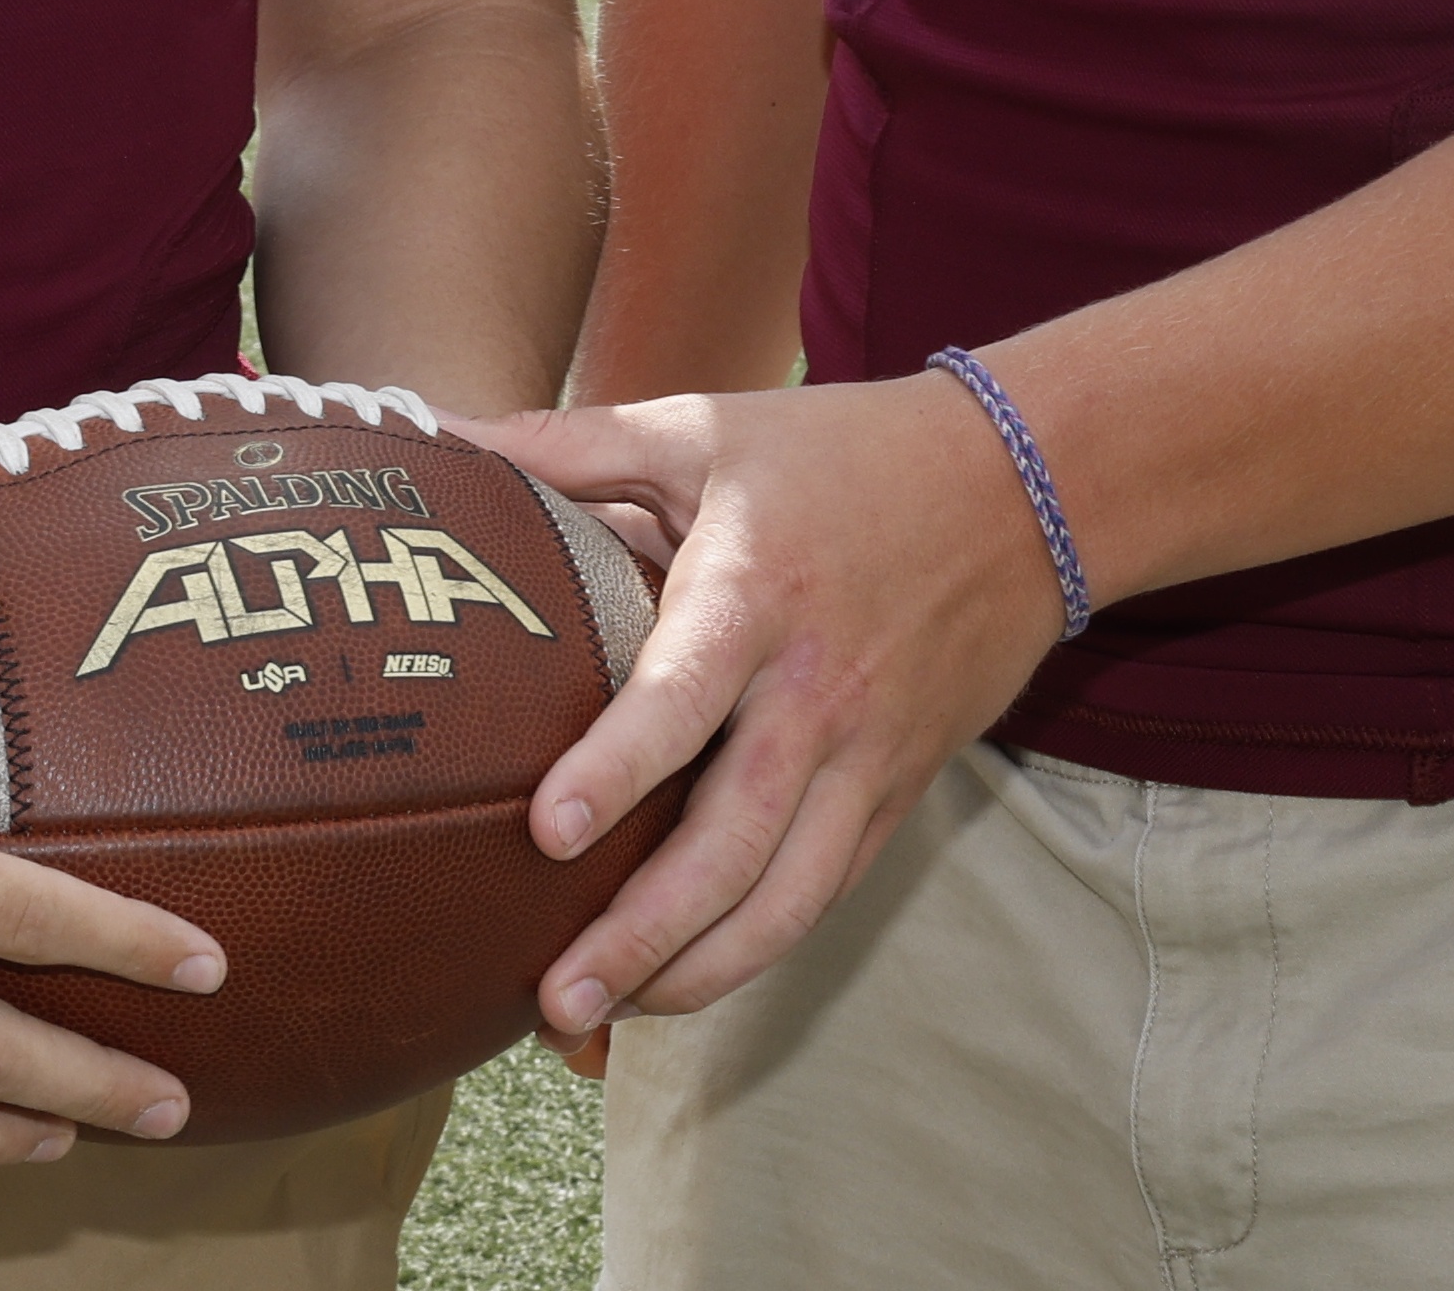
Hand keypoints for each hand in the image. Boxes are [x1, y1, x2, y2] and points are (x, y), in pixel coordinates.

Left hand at [474, 375, 1060, 1030]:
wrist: (1020, 491)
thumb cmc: (834, 455)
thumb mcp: (700, 429)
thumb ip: (565, 447)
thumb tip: (433, 438)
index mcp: (755, 595)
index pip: (683, 697)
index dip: (616, 769)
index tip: (545, 833)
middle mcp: (816, 693)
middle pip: (734, 841)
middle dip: (642, 934)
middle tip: (552, 999)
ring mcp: (864, 757)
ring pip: (787, 899)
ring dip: (695, 975)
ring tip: (598, 1024)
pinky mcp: (893, 795)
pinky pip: (823, 894)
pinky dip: (753, 953)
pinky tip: (676, 986)